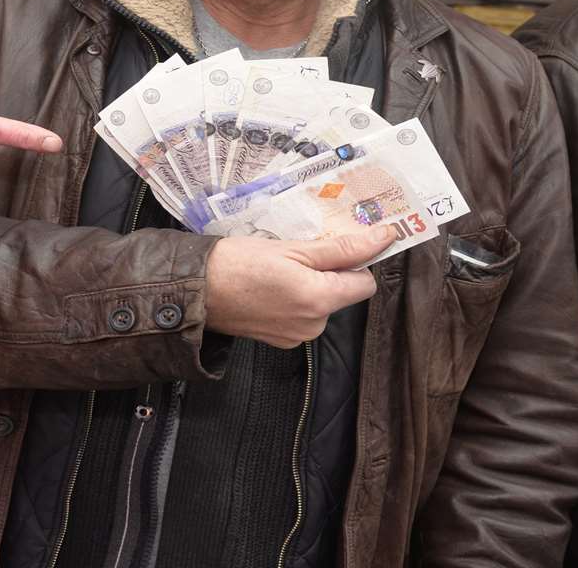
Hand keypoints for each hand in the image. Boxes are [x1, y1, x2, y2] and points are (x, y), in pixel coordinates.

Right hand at [204, 228, 395, 348]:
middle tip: (298, 252)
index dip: (356, 261)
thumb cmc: (238, 262)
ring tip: (278, 269)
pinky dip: (292, 300)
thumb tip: (383, 238)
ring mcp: (297, 336)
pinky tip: (269, 287)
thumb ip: (341, 247)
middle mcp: (314, 325)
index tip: (339, 244)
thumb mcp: (292, 248)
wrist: (194, 290)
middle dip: (328, 272)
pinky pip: (301, 316)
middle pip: (342, 293)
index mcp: (320, 300)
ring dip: (309, 285)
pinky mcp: (281, 340)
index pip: (366, 283)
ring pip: (321, 304)